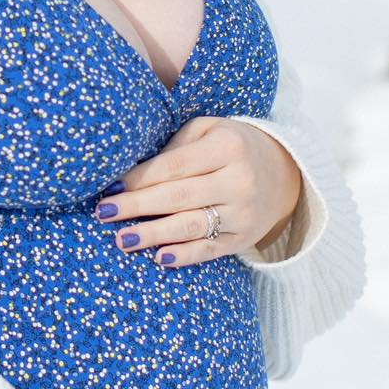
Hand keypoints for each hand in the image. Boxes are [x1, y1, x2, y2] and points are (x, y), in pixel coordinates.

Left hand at [93, 116, 302, 265]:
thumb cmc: (231, 146)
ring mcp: (243, 214)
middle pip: (178, 196)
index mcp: (227, 147)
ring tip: (122, 239)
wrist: (285, 173)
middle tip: (103, 212)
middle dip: (136, 206)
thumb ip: (175, 146)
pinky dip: (184, 256)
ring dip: (152, 234)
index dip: (140, 178)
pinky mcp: (243, 239)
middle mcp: (238, 181)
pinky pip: (209, 250)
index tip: (111, 186)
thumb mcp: (208, 130)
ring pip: (191, 226)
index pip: (174, 166)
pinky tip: (159, 257)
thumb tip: (131, 173)